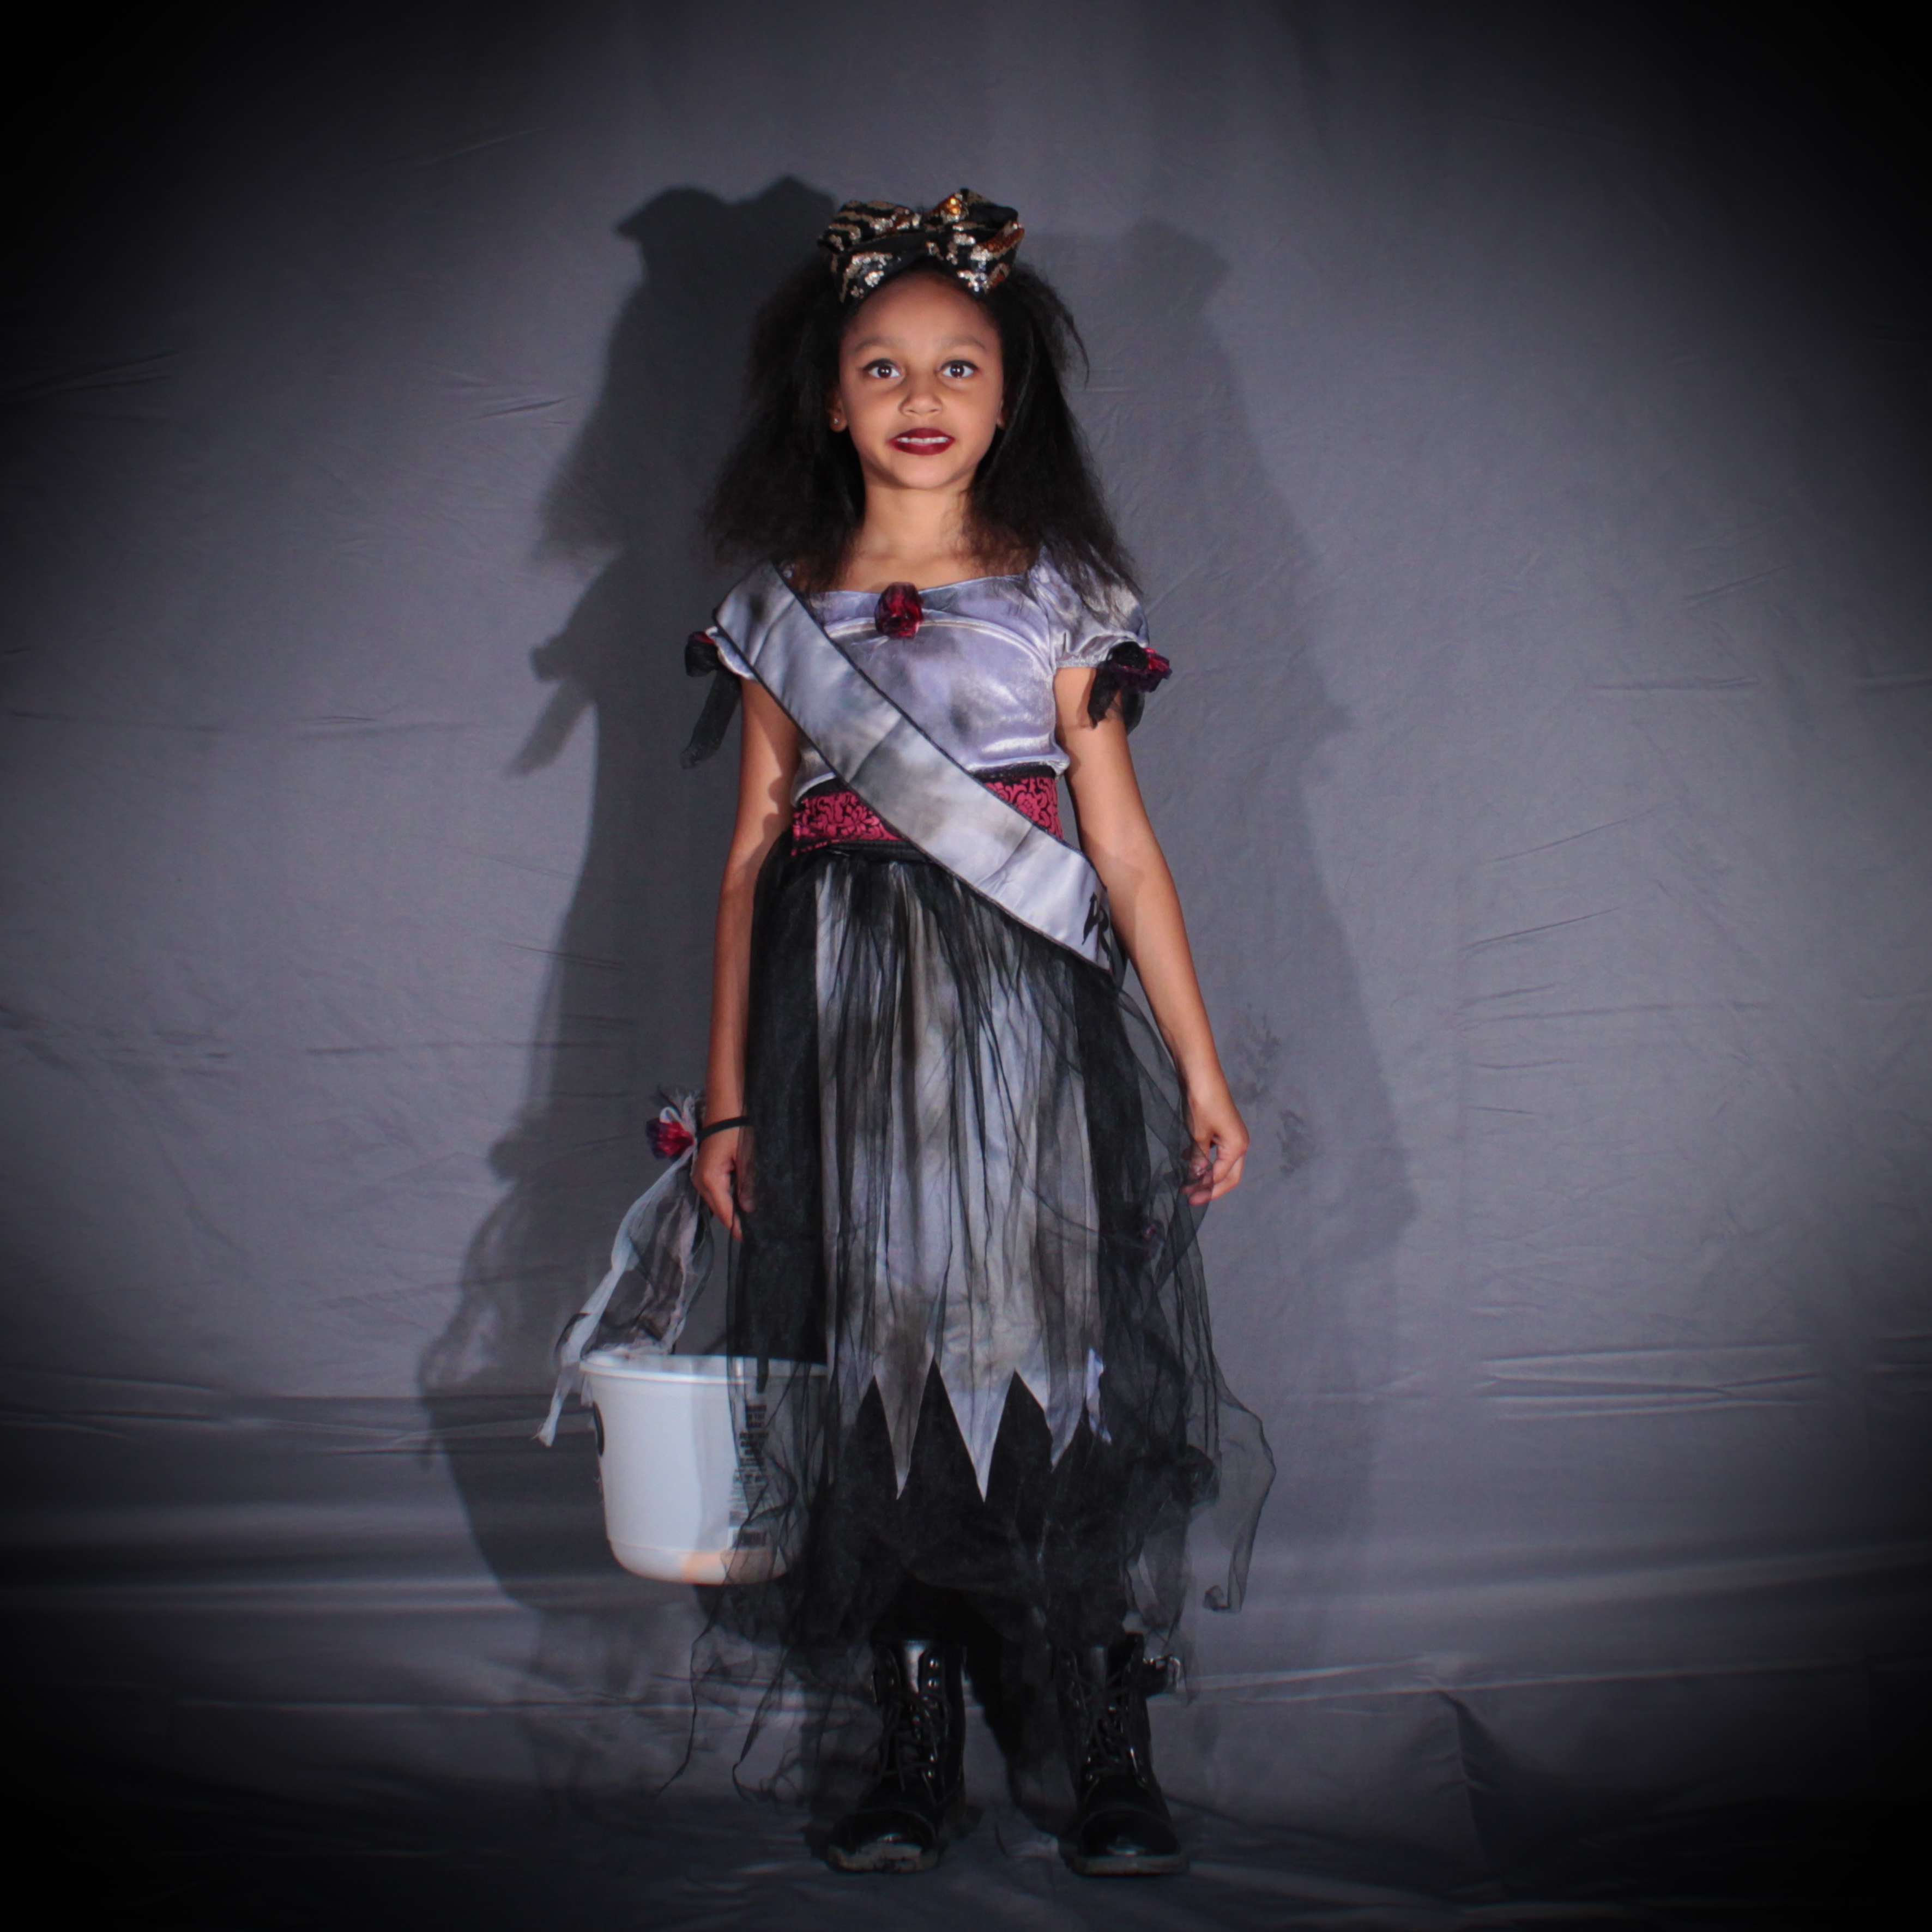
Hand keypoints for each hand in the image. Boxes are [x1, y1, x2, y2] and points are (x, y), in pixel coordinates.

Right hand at [693, 1126, 749, 1238]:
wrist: (725, 1107)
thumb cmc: (736, 1129)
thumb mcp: (746, 1157)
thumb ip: (747, 1185)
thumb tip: (749, 1210)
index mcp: (709, 1180)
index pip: (724, 1212)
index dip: (737, 1227)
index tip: (751, 1239)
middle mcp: (700, 1182)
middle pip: (720, 1210)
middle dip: (736, 1220)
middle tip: (758, 1229)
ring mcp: (701, 1177)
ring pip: (719, 1201)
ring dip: (734, 1208)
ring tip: (754, 1217)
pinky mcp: (706, 1171)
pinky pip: (719, 1191)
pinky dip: (731, 1197)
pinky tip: (745, 1199)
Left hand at [1184, 1084, 1247, 1205]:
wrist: (1201, 1073)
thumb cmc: (1202, 1104)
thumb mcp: (1198, 1135)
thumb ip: (1199, 1159)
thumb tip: (1197, 1177)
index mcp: (1237, 1147)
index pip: (1223, 1178)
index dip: (1206, 1190)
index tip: (1187, 1197)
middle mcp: (1239, 1142)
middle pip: (1228, 1174)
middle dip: (1210, 1187)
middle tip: (1191, 1196)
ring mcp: (1231, 1134)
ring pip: (1221, 1162)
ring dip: (1206, 1172)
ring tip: (1187, 1180)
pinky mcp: (1221, 1127)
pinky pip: (1215, 1150)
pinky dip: (1204, 1157)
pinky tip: (1187, 1158)